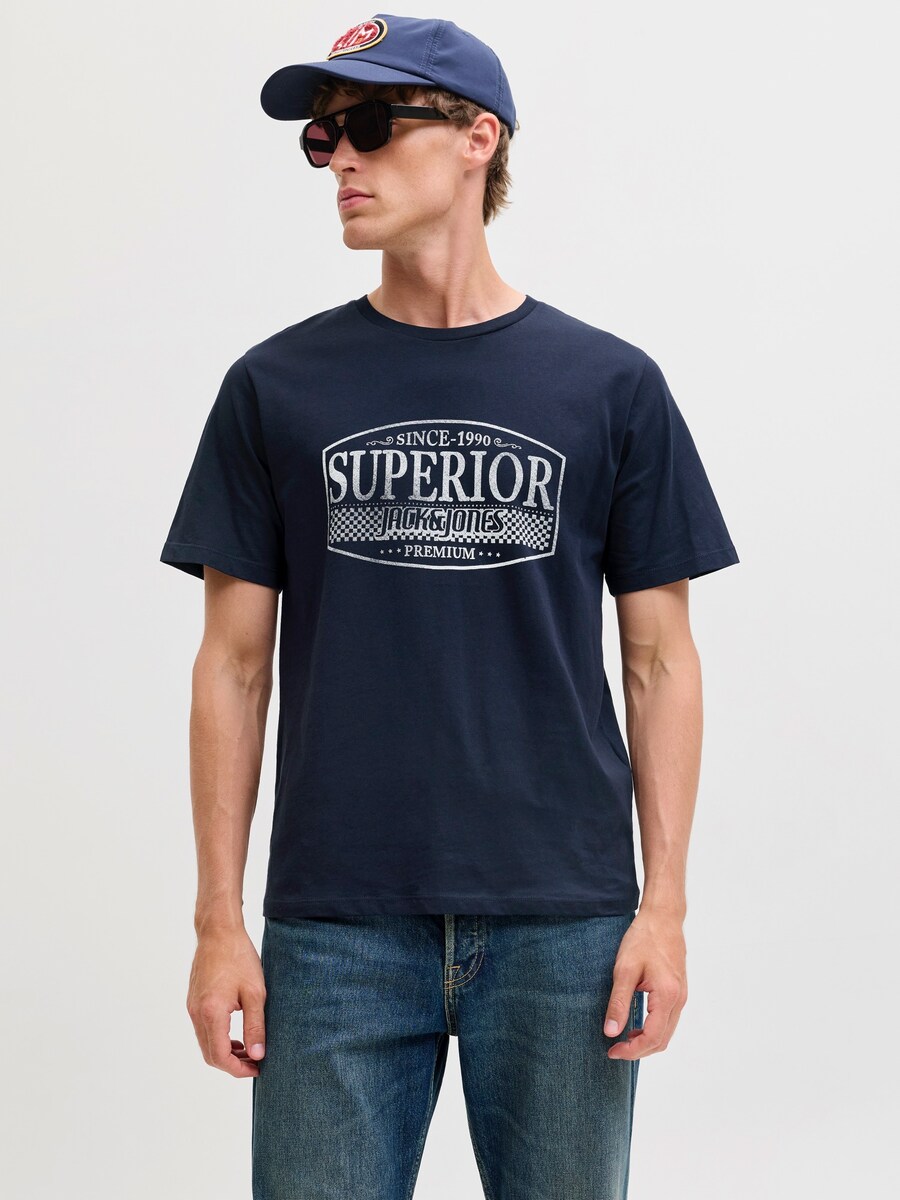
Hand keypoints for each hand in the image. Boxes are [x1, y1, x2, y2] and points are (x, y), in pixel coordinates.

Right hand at [186, 927, 266, 1077]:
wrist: (219, 931)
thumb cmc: (239, 957)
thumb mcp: (255, 993)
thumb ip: (255, 1026)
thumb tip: (257, 1055)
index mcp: (211, 1012)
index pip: (220, 1056)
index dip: (238, 1069)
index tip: (257, 1069)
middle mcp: (197, 1013)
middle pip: (210, 1054)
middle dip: (232, 1064)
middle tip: (255, 1063)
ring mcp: (192, 1007)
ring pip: (205, 1042)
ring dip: (225, 1052)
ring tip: (248, 1050)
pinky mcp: (193, 1000)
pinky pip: (203, 1029)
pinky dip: (218, 1038)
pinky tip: (236, 1034)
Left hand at [603, 908, 687, 1059]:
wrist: (663, 917)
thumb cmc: (643, 939)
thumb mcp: (624, 970)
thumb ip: (618, 1003)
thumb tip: (611, 1032)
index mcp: (667, 995)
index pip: (652, 1037)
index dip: (632, 1050)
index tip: (611, 1051)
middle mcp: (679, 1000)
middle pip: (662, 1040)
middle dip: (638, 1050)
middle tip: (614, 1049)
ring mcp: (681, 996)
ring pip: (667, 1033)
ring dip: (646, 1041)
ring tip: (622, 1039)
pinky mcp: (679, 991)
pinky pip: (668, 1021)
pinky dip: (653, 1030)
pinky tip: (636, 1025)